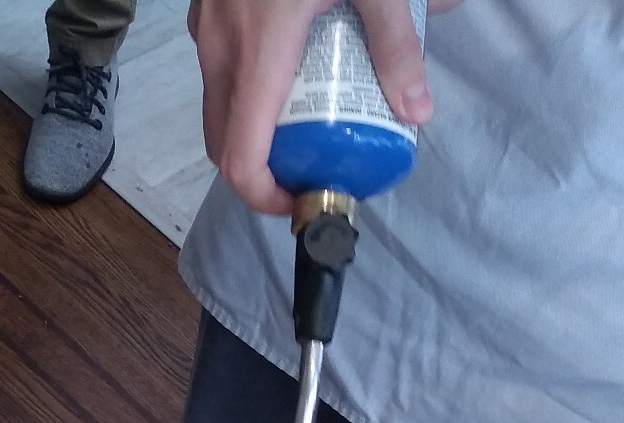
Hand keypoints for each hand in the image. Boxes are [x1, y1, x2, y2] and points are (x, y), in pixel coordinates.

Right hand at [190, 0, 460, 213]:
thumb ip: (395, 45)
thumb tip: (416, 112)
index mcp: (260, 51)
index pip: (240, 156)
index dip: (263, 197)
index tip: (299, 202)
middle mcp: (222, 48)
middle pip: (223, 143)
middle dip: (262, 173)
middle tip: (307, 174)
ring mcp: (207, 28)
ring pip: (218, 107)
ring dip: (254, 133)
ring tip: (302, 130)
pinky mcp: (208, 10)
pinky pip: (220, 70)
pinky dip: (248, 93)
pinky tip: (290, 76)